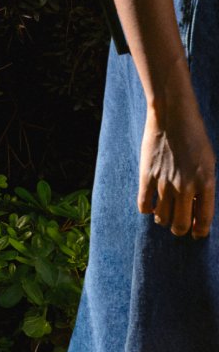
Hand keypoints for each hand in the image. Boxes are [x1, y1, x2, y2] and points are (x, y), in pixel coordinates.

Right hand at [138, 100, 215, 236]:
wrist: (173, 117)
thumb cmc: (195, 138)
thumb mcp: (208, 164)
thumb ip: (203, 187)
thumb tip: (195, 208)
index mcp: (206, 183)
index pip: (204, 220)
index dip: (200, 231)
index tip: (197, 234)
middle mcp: (186, 187)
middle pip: (180, 224)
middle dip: (181, 230)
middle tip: (181, 227)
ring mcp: (164, 182)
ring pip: (162, 217)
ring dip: (164, 221)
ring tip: (165, 217)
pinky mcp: (147, 176)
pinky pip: (144, 204)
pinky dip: (147, 210)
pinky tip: (151, 207)